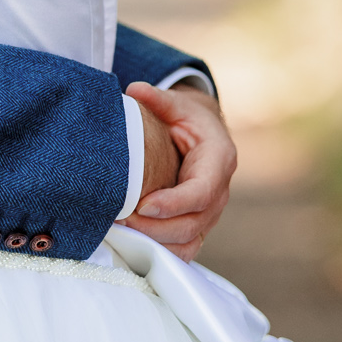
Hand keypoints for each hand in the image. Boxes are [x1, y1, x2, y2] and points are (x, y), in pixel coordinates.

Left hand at [119, 81, 237, 262]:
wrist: (204, 136)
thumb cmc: (188, 119)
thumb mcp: (177, 105)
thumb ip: (159, 99)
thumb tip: (135, 90)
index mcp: (218, 161)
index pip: (201, 192)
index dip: (174, 203)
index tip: (143, 205)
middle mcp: (219, 192)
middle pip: (193, 223)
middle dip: (156, 226)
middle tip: (121, 219)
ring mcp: (210, 213)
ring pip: (189, 241)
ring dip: (156, 242)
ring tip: (122, 232)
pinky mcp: (198, 225)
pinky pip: (185, 249)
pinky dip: (162, 252)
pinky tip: (134, 245)